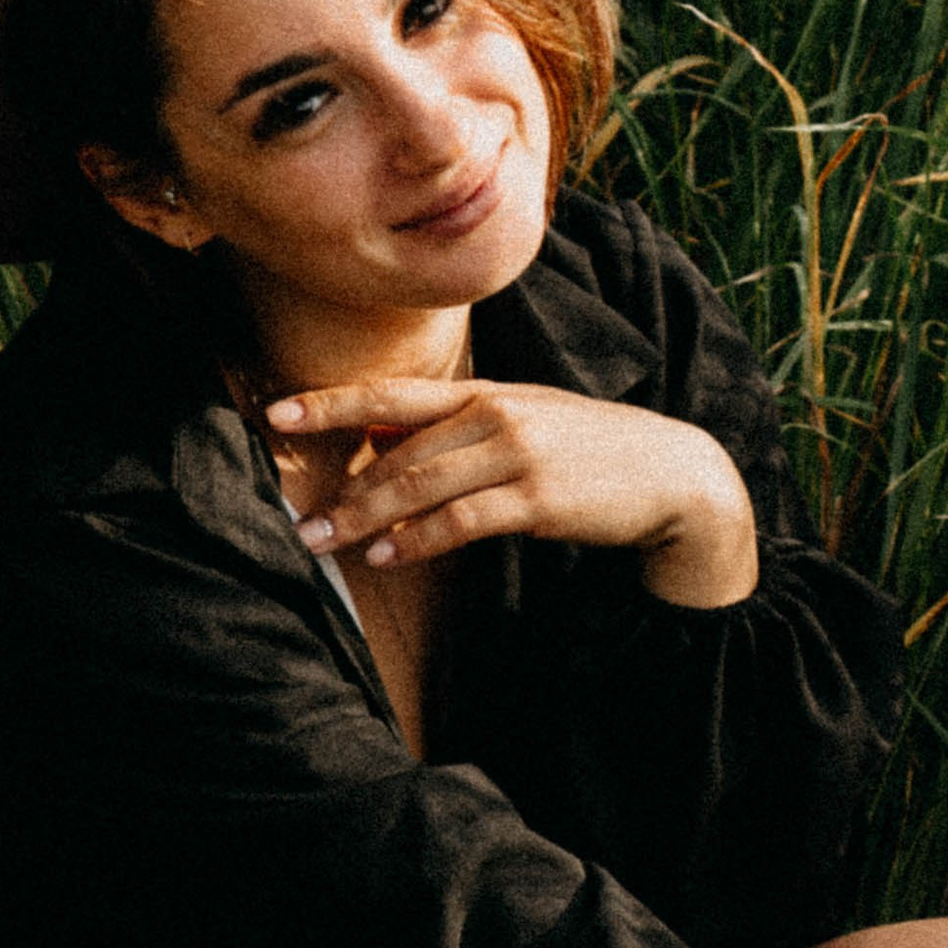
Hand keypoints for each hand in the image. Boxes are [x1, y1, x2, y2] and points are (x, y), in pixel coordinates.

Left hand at [268, 378, 758, 606]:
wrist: (669, 473)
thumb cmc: (590, 452)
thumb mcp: (525, 421)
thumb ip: (461, 425)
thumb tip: (388, 431)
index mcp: (486, 394)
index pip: (393, 393)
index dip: (332, 402)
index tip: (278, 412)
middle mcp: (494, 416)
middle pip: (398, 451)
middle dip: (343, 489)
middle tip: (301, 524)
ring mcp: (516, 455)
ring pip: (420, 485)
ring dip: (367, 517)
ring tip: (326, 543)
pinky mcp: (536, 499)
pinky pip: (461, 520)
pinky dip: (418, 538)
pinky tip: (389, 554)